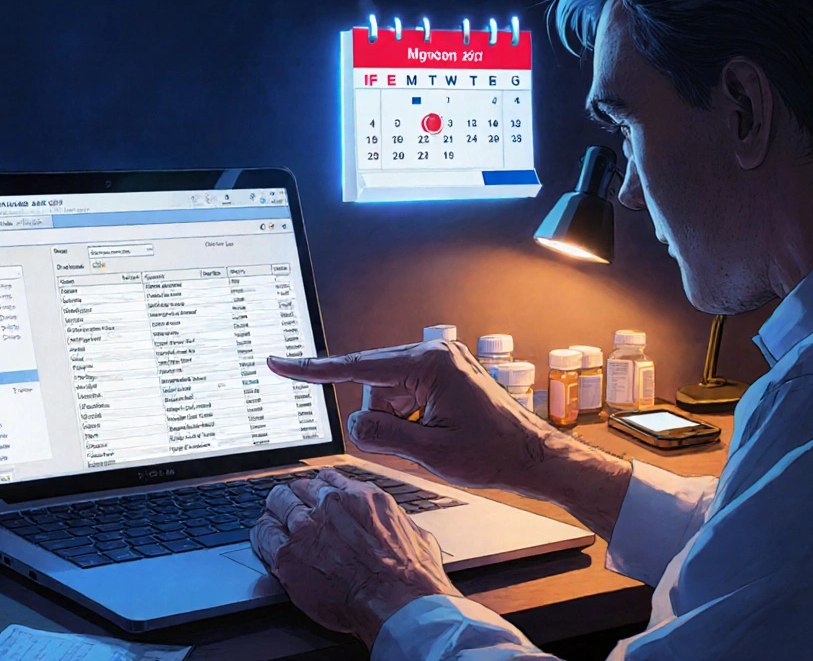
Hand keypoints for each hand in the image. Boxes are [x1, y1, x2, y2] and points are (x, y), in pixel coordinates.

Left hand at [250, 469, 458, 646]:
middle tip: (289, 501)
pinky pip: (265, 536)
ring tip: (271, 513)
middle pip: (300, 488)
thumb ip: (397, 526)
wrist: (397, 602)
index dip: (320, 484)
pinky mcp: (289, 556)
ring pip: (279, 504)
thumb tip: (400, 529)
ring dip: (276, 509)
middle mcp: (330, 507)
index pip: (330, 480)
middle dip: (295, 494)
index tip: (315, 488)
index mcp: (361, 499)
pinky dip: (263, 534)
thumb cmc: (411, 577)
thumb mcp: (415, 537)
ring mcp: (307, 529)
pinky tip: (263, 537)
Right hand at [271, 341, 548, 488]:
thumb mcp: (430, 453)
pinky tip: (438, 432)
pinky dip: (409, 418)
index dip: (312, 371)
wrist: (533, 458)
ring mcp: (440, 361)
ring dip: (398, 422)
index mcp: (429, 364)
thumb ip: (381, 436)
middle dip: (385, 419)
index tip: (278, 364)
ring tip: (435, 438)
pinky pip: (404, 395)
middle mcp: (433, 353)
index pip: (356, 367)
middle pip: (373, 386)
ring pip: (386, 394)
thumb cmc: (493, 455)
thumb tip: (353, 424)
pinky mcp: (444, 373)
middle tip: (422, 442)